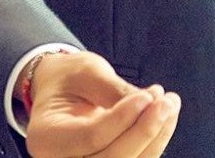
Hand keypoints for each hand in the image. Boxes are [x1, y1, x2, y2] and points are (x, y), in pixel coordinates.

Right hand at [24, 51, 180, 157]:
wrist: (61, 92)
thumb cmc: (68, 79)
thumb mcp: (84, 72)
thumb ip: (113, 89)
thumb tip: (149, 103)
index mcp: (46, 138)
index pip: (90, 137)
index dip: (122, 119)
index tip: (147, 96)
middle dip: (144, 131)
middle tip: (166, 102)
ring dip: (155, 137)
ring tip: (169, 105)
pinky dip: (154, 142)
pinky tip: (164, 118)